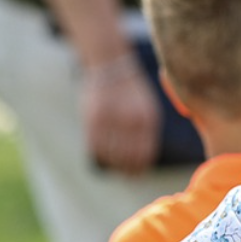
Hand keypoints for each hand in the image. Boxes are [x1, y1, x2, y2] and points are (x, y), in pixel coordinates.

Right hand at [81, 55, 161, 174]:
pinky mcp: (93, 117)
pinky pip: (96, 145)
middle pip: (128, 156)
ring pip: (111, 153)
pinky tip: (103, 156)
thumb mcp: (147, 108)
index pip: (144, 153)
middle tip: (127, 176)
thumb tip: (142, 161)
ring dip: (113, 164)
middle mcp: (130, 119)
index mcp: (147, 118)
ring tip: (115, 167)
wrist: (111, 65)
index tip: (137, 174)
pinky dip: (100, 155)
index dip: (140, 168)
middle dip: (127, 170)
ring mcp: (111, 118)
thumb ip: (146, 133)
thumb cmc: (131, 92)